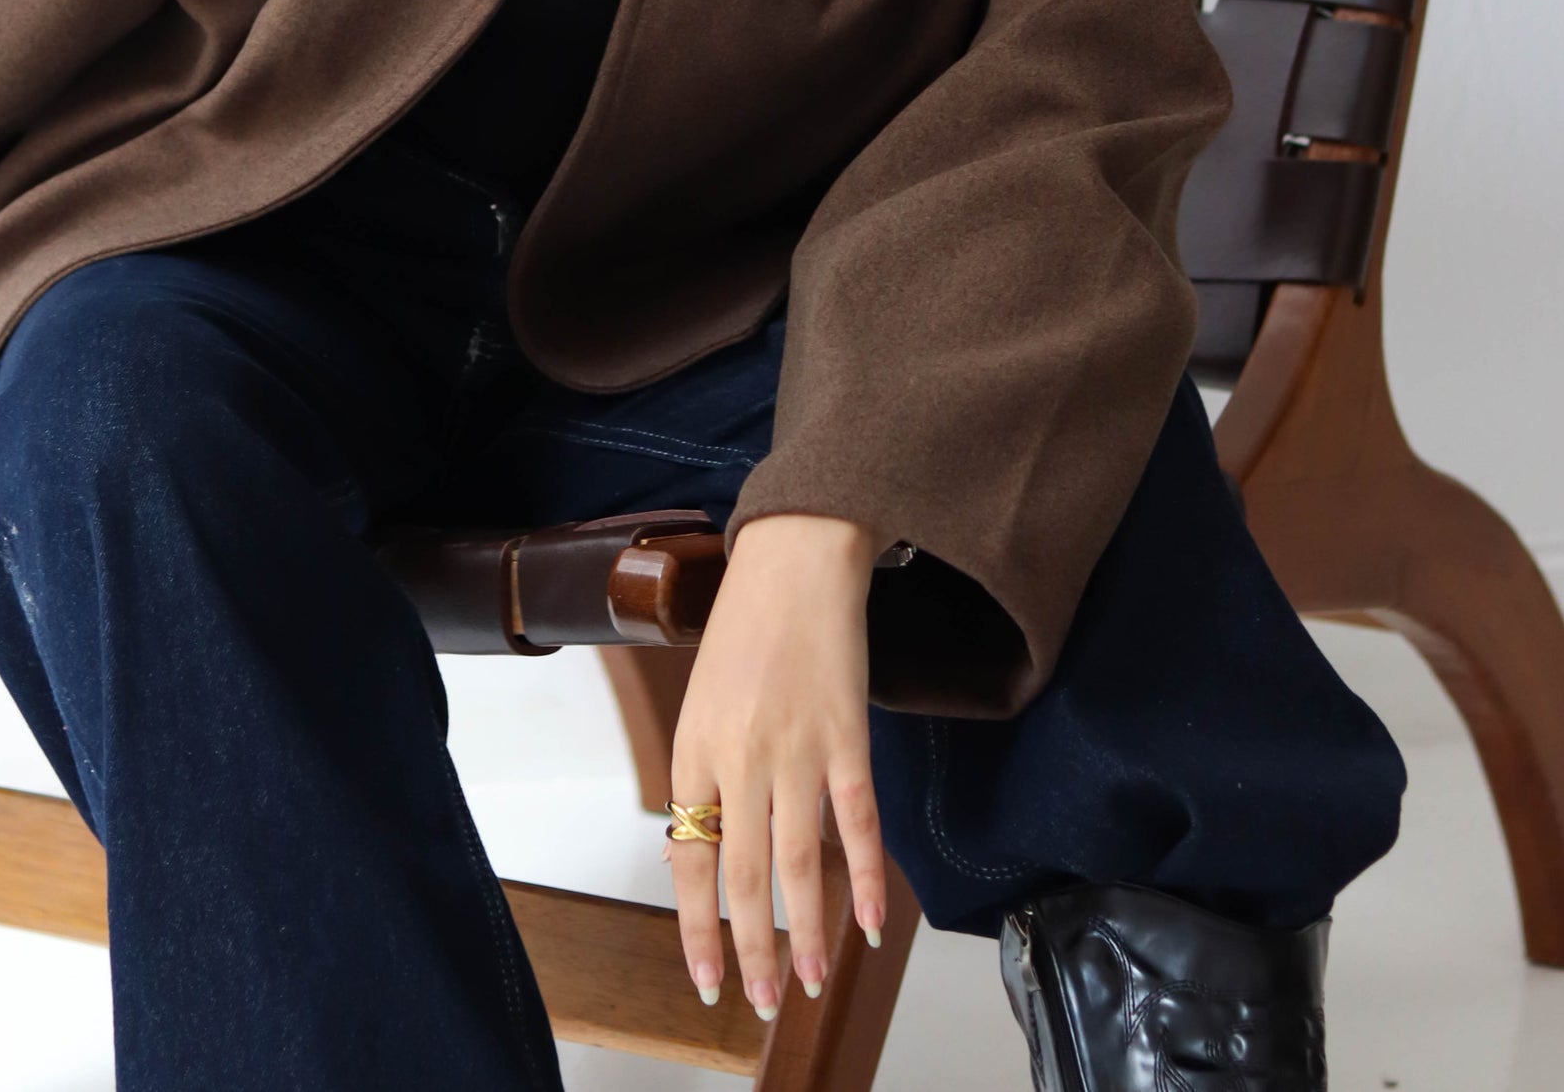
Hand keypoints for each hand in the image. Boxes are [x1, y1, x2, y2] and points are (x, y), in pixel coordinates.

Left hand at [666, 511, 888, 1022]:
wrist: (795, 559)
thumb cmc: (746, 626)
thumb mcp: (701, 698)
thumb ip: (705, 772)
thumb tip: (704, 847)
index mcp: (695, 748)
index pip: (690, 859)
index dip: (698, 926)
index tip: (707, 979)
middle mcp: (741, 756)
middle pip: (746, 875)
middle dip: (751, 948)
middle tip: (759, 1003)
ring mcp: (796, 749)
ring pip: (801, 863)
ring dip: (807, 932)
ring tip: (809, 984)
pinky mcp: (847, 738)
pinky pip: (857, 823)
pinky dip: (868, 878)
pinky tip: (872, 922)